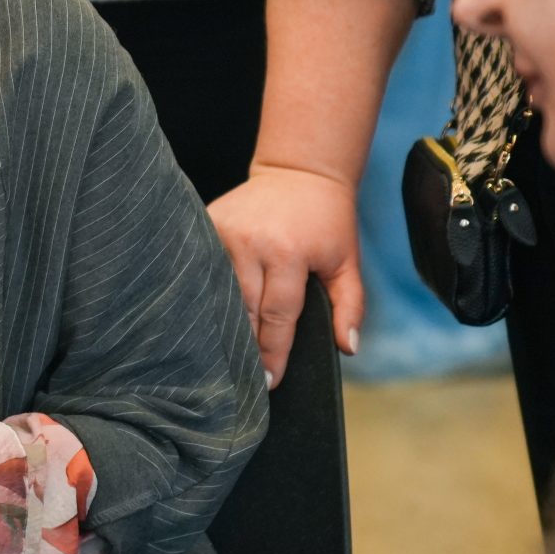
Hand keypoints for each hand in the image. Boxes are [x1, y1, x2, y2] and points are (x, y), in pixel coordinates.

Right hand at [207, 165, 362, 387]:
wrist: (299, 171)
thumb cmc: (328, 222)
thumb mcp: (348, 262)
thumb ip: (351, 306)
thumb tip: (347, 348)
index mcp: (288, 253)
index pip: (277, 315)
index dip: (273, 352)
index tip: (269, 381)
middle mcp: (250, 243)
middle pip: (241, 309)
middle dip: (245, 346)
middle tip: (244, 377)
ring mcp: (221, 232)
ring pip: (217, 292)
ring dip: (222, 323)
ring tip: (223, 354)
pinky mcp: (205, 224)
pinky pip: (203, 268)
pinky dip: (206, 294)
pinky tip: (206, 317)